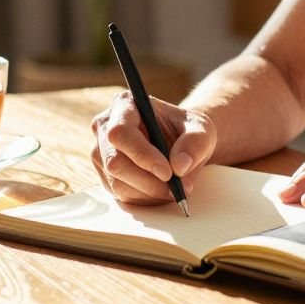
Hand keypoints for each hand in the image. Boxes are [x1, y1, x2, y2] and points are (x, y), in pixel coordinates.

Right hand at [90, 90, 210, 203]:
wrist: (181, 144)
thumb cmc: (188, 131)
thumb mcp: (202, 131)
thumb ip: (195, 144)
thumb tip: (179, 166)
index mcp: (125, 104)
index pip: (121, 132)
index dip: (142, 155)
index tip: (168, 173)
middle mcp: (105, 126)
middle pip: (115, 161)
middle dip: (148, 181)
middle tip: (179, 189)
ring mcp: (101, 152)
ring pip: (118, 182)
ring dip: (150, 193)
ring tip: (177, 190)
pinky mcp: (105, 175)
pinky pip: (121, 195)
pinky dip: (146, 199)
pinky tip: (163, 191)